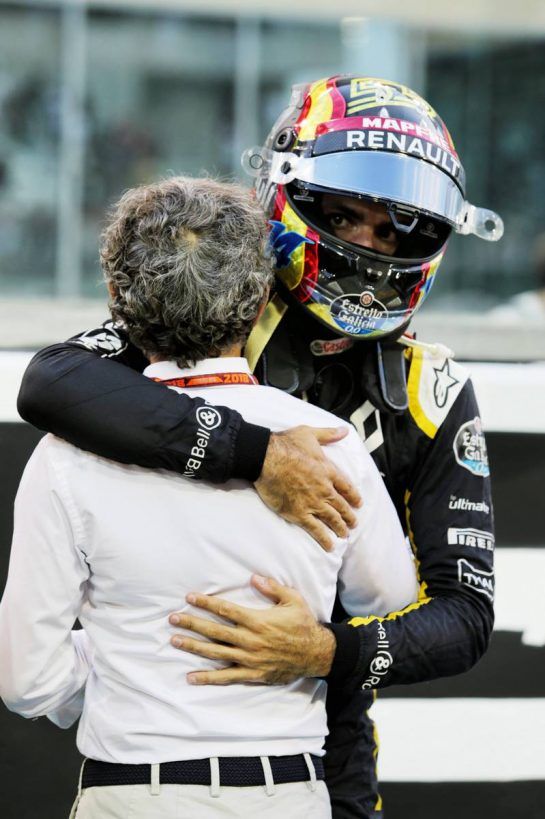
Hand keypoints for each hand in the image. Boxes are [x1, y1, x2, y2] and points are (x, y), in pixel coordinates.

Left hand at [169, 574, 336, 685]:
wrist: (316, 654)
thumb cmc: (304, 624)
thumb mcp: (293, 600)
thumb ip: (272, 588)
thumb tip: (253, 578)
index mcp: (258, 620)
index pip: (225, 610)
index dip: (206, 603)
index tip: (189, 597)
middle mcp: (250, 640)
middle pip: (214, 631)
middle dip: (192, 623)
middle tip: (172, 619)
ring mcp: (249, 659)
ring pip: (215, 653)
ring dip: (193, 647)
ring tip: (174, 641)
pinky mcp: (252, 674)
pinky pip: (226, 677)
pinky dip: (208, 678)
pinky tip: (191, 677)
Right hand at [254, 425, 360, 551]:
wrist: (266, 458)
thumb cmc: (286, 444)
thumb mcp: (310, 433)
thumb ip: (328, 434)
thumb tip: (344, 430)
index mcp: (328, 470)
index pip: (347, 486)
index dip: (354, 496)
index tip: (358, 503)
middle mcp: (324, 488)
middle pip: (341, 505)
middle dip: (349, 516)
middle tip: (354, 524)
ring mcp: (312, 503)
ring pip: (332, 519)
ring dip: (340, 528)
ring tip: (345, 535)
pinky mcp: (298, 513)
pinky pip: (315, 529)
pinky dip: (324, 539)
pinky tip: (330, 546)